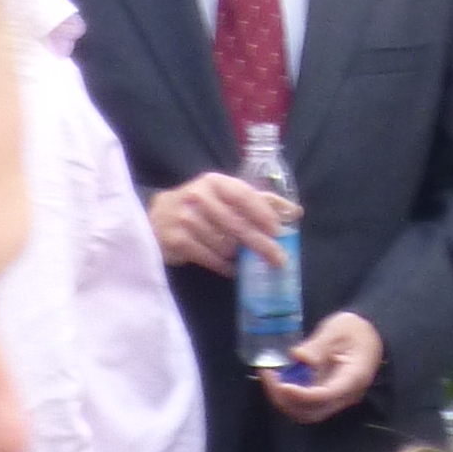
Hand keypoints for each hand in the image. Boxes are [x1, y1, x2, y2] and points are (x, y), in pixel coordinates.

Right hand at [147, 172, 297, 276]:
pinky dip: (225, 267)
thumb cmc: (200, 206)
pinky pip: (210, 259)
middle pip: (237, 225)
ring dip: (239, 256)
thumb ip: (259, 200)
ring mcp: (185, 219)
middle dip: (261, 244)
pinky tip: (232, 269)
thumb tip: (296, 212)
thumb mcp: (225, 195)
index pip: (243, 195)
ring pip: (225, 245)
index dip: (263, 213)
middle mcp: (198, 197)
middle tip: (279, 260)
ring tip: (245, 259)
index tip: (278, 230)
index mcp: (214, 182)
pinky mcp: (176, 241)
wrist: (156, 218)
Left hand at [260, 311, 384, 423]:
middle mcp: (345, 395)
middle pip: (313, 411)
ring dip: (284, 399)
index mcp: (354, 377)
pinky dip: (288, 396)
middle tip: (268, 376)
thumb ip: (319, 344)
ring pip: (306, 412)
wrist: (367, 334)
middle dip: (285, 399)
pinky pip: (305, 405)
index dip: (301, 394)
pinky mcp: (325, 397)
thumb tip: (299, 358)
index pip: (325, 395)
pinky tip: (277, 379)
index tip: (281, 384)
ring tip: (269, 376)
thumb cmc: (355, 329)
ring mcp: (335, 399)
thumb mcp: (338, 328)